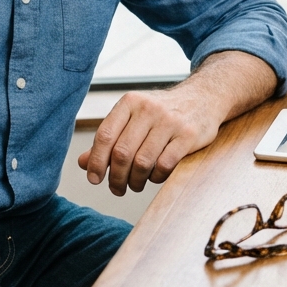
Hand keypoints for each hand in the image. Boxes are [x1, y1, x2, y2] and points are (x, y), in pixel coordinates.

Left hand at [78, 85, 220, 195]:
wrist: (203, 98)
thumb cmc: (161, 113)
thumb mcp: (133, 118)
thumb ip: (109, 139)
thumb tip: (84, 163)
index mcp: (129, 102)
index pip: (105, 135)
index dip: (96, 161)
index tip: (95, 179)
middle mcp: (148, 109)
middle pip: (122, 153)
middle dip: (116, 177)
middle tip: (116, 188)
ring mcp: (169, 121)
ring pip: (142, 162)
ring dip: (135, 181)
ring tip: (134, 185)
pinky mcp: (188, 135)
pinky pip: (164, 165)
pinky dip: (156, 177)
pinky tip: (154, 177)